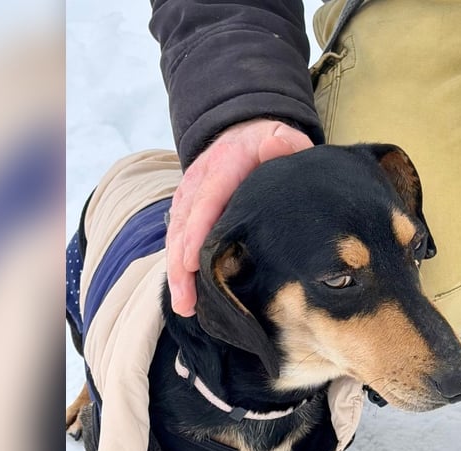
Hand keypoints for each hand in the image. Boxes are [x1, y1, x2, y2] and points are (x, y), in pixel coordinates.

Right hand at [166, 119, 312, 315]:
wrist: (241, 134)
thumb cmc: (267, 143)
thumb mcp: (281, 136)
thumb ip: (285, 142)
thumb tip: (279, 145)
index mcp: (222, 165)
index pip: (205, 201)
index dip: (196, 232)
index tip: (191, 262)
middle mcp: (197, 182)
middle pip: (183, 227)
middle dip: (181, 266)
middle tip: (186, 301)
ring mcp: (187, 197)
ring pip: (175, 238)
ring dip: (176, 274)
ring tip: (185, 306)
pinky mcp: (185, 211)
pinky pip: (177, 240)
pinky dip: (179, 267)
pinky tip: (187, 295)